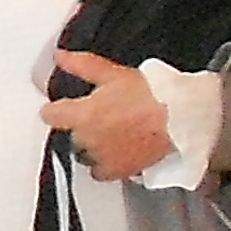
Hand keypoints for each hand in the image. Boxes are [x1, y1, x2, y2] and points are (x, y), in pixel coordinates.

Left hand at [50, 51, 176, 182]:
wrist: (180, 117)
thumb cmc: (152, 94)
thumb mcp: (112, 72)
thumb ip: (80, 65)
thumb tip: (59, 56)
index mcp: (83, 114)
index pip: (50, 115)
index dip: (55, 110)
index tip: (60, 108)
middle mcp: (89, 139)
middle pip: (69, 135)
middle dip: (80, 127)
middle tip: (100, 117)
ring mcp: (103, 157)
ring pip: (83, 154)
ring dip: (91, 146)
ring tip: (110, 133)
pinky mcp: (119, 170)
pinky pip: (100, 173)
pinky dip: (104, 165)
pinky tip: (114, 152)